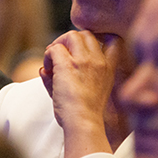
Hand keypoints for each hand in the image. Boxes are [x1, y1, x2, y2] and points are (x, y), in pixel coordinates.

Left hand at [40, 30, 124, 157]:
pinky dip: (48, 56)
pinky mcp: (67, 64)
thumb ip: (69, 77)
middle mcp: (98, 61)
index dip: (99, 38)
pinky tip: (47, 70)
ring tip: (53, 61)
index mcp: (108, 69)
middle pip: (87, 34)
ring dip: (58, 44)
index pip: (113, 40)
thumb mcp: (86, 95)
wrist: (84, 123)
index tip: (84, 49)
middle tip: (61, 55)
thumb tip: (44, 70)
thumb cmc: (85, 116)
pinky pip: (54, 49)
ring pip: (71, 35)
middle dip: (71, 40)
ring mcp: (83, 61)